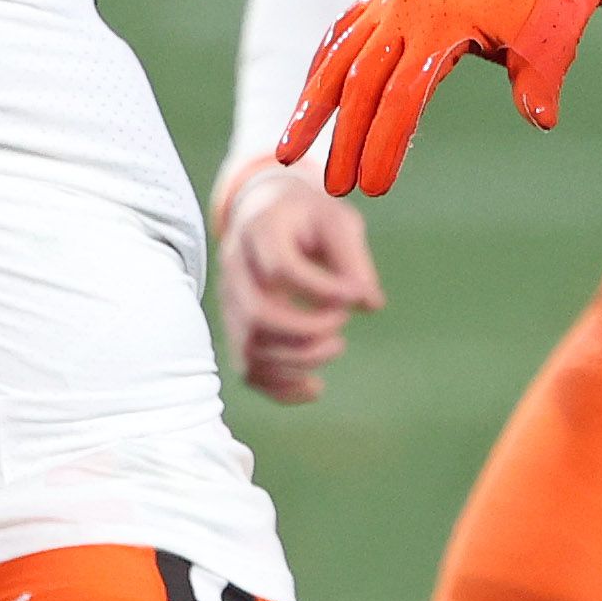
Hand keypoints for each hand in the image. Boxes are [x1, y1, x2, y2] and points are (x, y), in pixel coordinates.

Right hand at [219, 175, 383, 404]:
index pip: (281, 269)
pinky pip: (248, 369)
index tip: (356, 295)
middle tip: (340, 321)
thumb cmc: (308, 217)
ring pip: (251, 348)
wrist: (264, 211)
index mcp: (260, 233)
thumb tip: (370, 304)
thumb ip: (355, 260)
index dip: (322, 290)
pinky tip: (315, 388)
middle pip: (259, 315)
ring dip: (299, 360)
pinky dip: (280, 388)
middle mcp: (236, 269)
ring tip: (336, 345)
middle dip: (308, 330)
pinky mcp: (238, 327)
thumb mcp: (338, 222)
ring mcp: (231, 301)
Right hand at [279, 0, 601, 196]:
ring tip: (290, 152)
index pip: (403, 95)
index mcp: (441, 21)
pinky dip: (322, 69)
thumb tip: (541, 120)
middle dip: (345, 139)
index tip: (375, 188)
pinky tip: (309, 104)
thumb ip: (538, 83)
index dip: (385, 143)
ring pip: (337, 57)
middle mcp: (403, 7)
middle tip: (336, 188)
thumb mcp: (551, 43)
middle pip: (361, 83)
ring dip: (312, 107)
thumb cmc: (546, 3)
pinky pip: (341, 35)